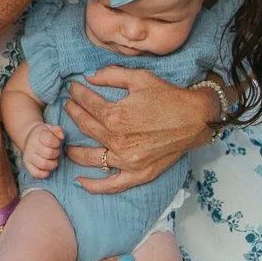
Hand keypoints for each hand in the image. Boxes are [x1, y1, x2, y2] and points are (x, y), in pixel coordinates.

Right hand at [21, 122, 65, 178]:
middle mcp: (31, 146)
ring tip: (53, 159)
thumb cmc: (43, 134)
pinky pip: (35, 173)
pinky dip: (44, 173)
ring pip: (43, 164)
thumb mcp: (50, 128)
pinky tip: (48, 169)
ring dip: (53, 164)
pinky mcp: (27, 164)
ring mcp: (28, 156)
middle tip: (56, 151)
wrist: (30, 138)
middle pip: (49, 154)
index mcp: (38, 135)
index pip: (49, 140)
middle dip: (56, 153)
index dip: (57, 143)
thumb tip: (62, 136)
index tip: (57, 143)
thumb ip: (58, 130)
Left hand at [64, 66, 216, 194]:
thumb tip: (88, 76)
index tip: (72, 90)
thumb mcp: (139, 77)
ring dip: (73, 149)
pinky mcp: (138, 173)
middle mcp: (117, 140)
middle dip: (72, 114)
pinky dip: (94, 185)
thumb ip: (111, 75)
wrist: (196, 118)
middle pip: (85, 127)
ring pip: (90, 157)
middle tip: (67, 107)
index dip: (77, 94)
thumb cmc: (169, 96)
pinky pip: (111, 185)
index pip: (87, 104)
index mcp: (115, 115)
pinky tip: (80, 181)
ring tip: (65, 143)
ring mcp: (126, 160)